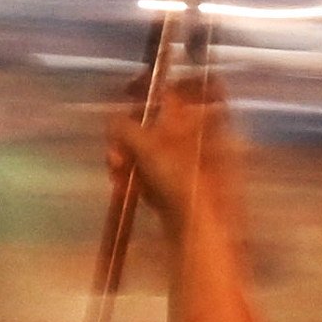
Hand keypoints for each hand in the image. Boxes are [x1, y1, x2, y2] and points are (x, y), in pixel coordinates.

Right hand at [111, 66, 229, 223]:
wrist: (201, 236)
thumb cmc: (182, 181)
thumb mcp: (149, 146)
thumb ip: (126, 127)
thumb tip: (112, 120)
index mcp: (209, 119)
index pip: (185, 86)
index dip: (157, 84)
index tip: (130, 91)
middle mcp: (208, 139)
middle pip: (164, 120)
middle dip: (131, 129)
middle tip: (115, 142)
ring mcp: (197, 168)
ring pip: (155, 150)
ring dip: (128, 155)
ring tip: (115, 169)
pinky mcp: (184, 192)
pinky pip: (155, 174)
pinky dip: (136, 176)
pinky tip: (121, 185)